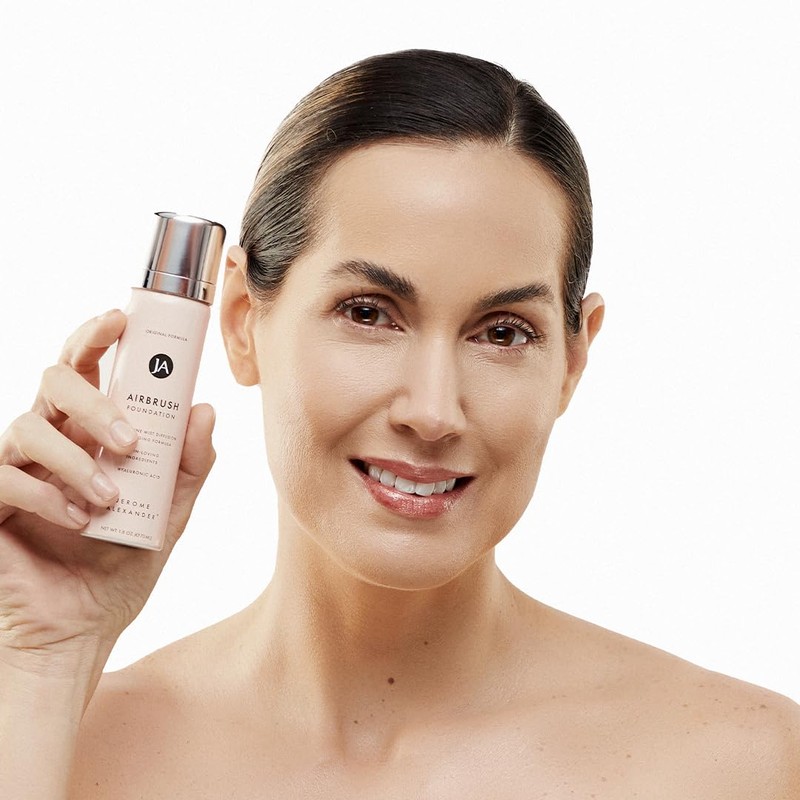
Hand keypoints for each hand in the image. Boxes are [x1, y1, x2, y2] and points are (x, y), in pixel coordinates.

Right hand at [0, 310, 215, 677]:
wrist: (82, 631)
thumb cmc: (121, 567)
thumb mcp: (170, 513)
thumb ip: (188, 465)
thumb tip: (205, 410)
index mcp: (92, 434)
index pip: (89, 370)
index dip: (97, 337)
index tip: (120, 318)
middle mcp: (52, 441)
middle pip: (54, 381)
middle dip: (91, 398)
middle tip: (128, 438)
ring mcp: (18, 469)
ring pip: (28, 426)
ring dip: (75, 459)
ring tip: (110, 498)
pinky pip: (4, 475)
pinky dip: (45, 493)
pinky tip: (77, 519)